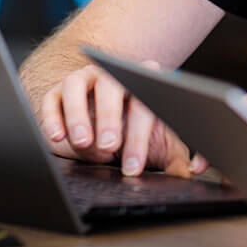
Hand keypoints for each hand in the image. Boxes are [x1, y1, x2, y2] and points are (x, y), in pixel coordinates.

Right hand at [39, 63, 206, 177]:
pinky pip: (52, 99)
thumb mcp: (162, 144)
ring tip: (83, 141)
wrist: (106, 120)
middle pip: (112, 87)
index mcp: (144, 81)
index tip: (134, 165)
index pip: (145, 102)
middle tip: (110, 146)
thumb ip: (177, 157)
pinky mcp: (59, 91)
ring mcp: (85, 79)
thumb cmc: (138, 130)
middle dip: (111, 117)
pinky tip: (57, 137)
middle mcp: (113, 74)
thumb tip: (193, 172)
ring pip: (78, 86)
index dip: (141, 134)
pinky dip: (52, 117)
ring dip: (79, 113)